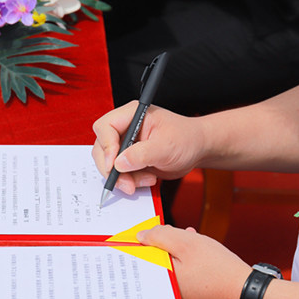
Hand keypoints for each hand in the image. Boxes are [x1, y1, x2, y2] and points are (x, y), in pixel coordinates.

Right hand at [91, 102, 205, 194]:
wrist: (197, 149)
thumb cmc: (186, 138)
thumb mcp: (165, 146)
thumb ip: (141, 154)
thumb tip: (118, 163)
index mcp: (132, 115)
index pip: (105, 127)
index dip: (106, 146)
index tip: (114, 164)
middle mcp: (125, 128)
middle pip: (101, 148)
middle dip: (112, 169)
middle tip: (127, 183)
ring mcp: (125, 145)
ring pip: (109, 164)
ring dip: (124, 178)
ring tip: (147, 180)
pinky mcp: (129, 160)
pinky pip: (119, 173)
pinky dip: (130, 181)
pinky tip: (147, 179)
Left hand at [137, 225, 250, 298]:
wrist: (250, 295)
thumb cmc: (219, 271)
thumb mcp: (188, 243)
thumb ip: (160, 236)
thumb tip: (142, 236)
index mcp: (159, 286)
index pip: (142, 265)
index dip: (150, 247)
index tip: (158, 239)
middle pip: (159, 274)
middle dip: (168, 255)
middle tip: (183, 242)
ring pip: (174, 284)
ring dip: (180, 268)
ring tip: (197, 255)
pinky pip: (187, 297)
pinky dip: (191, 284)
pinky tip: (203, 273)